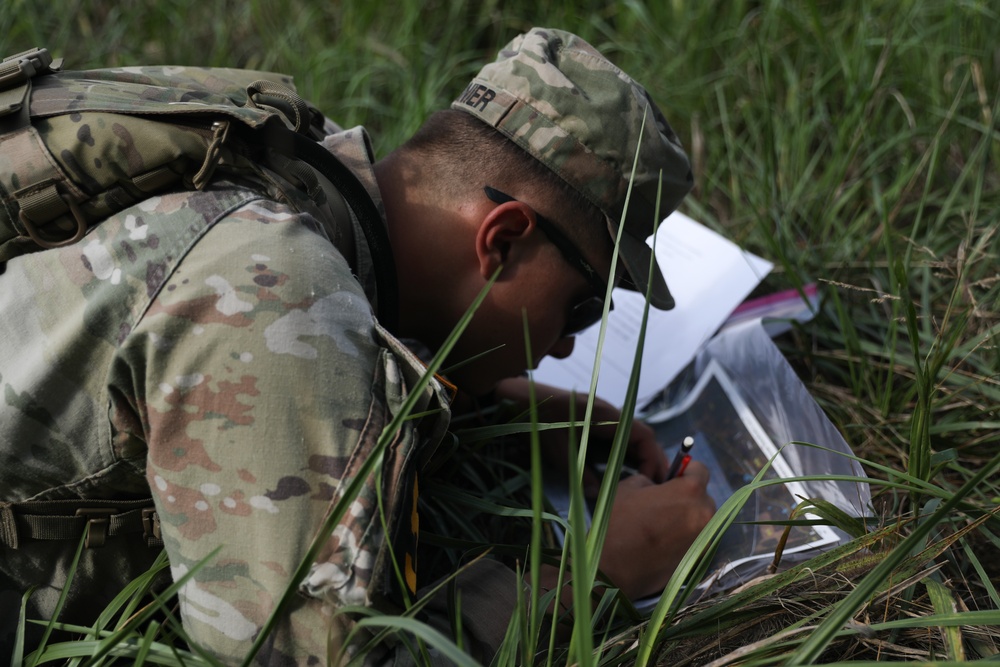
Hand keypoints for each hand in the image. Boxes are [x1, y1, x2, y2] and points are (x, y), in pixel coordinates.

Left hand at [492, 378, 669, 486]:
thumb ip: (580, 473)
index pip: (642, 434)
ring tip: (644, 484)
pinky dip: (625, 454)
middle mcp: (608, 414)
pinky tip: (623, 472)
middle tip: (655, 487)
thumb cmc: (536, 420)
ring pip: (630, 438)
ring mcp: (601, 417)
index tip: (653, 481)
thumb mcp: (557, 450)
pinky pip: (617, 438)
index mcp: (605, 416)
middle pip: (641, 436)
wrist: (517, 399)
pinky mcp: (593, 422)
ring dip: (639, 458)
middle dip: (651, 461)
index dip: (652, 458)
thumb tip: (598, 494)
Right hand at [599, 461, 714, 598]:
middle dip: (687, 496)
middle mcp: (704, 514)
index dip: (685, 470)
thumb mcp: (629, 487)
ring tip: (663, 524)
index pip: (700, 470)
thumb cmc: (619, 523)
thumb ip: (651, 481)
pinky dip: (685, 536)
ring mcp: (704, 539)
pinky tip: (665, 541)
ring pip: (702, 519)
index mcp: (689, 491)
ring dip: (688, 517)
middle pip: (703, 497)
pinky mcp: (699, 559)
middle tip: (665, 502)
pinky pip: (697, 539)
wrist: (614, 569)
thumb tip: (659, 486)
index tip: (674, 477)